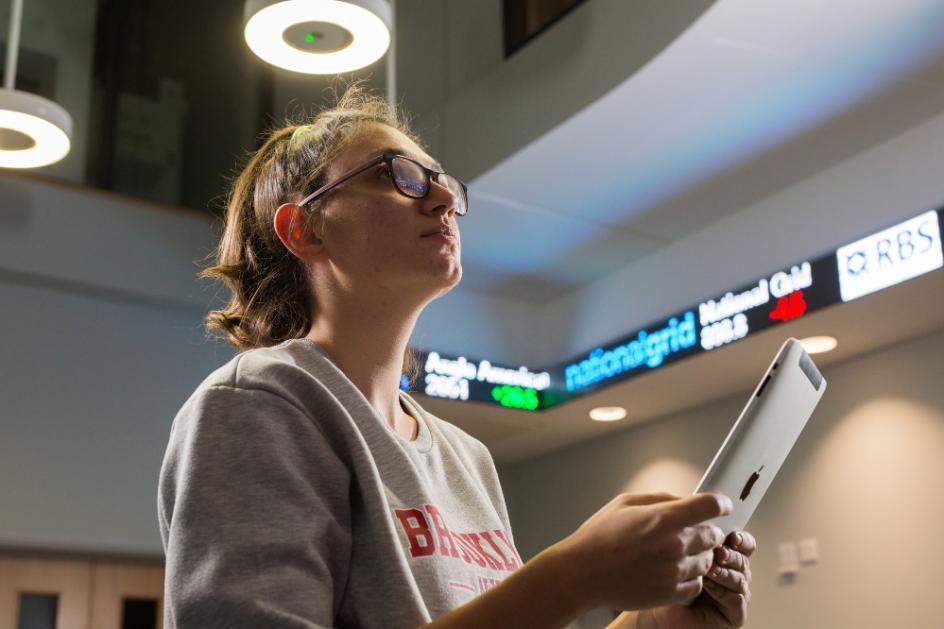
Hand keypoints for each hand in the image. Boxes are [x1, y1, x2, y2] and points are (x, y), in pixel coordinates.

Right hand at [553, 492, 731, 612]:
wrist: (582, 574)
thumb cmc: (600, 536)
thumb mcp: (626, 503)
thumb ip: (661, 499)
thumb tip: (685, 501)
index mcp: (664, 518)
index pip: (711, 506)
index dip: (720, 503)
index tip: (720, 505)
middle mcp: (674, 545)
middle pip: (714, 535)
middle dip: (707, 530)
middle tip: (691, 530)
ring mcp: (674, 571)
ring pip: (708, 560)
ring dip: (698, 554)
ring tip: (675, 552)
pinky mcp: (671, 592)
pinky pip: (697, 583)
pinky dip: (690, 576)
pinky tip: (671, 569)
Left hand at [638, 530, 755, 628]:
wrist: (654, 606)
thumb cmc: (664, 575)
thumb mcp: (677, 546)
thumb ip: (691, 528)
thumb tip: (698, 506)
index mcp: (725, 555)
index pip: (743, 542)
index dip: (740, 538)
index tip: (730, 535)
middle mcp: (732, 574)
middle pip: (744, 559)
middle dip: (732, 555)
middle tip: (719, 552)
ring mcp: (734, 594)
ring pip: (741, 580)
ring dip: (726, 572)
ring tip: (709, 569)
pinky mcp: (733, 616)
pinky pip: (737, 602)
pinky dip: (724, 592)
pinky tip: (708, 585)